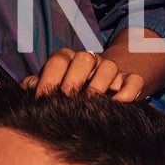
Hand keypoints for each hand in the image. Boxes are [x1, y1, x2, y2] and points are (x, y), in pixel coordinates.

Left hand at [22, 49, 144, 102]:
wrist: (92, 94)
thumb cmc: (63, 92)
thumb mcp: (47, 87)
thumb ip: (36, 85)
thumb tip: (30, 86)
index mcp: (67, 58)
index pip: (58, 60)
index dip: (49, 81)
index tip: (43, 101)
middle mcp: (89, 60)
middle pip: (85, 58)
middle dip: (74, 82)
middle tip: (67, 103)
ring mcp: (110, 69)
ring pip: (110, 67)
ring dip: (99, 87)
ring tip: (89, 106)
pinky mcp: (128, 81)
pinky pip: (134, 80)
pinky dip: (127, 93)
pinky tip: (115, 106)